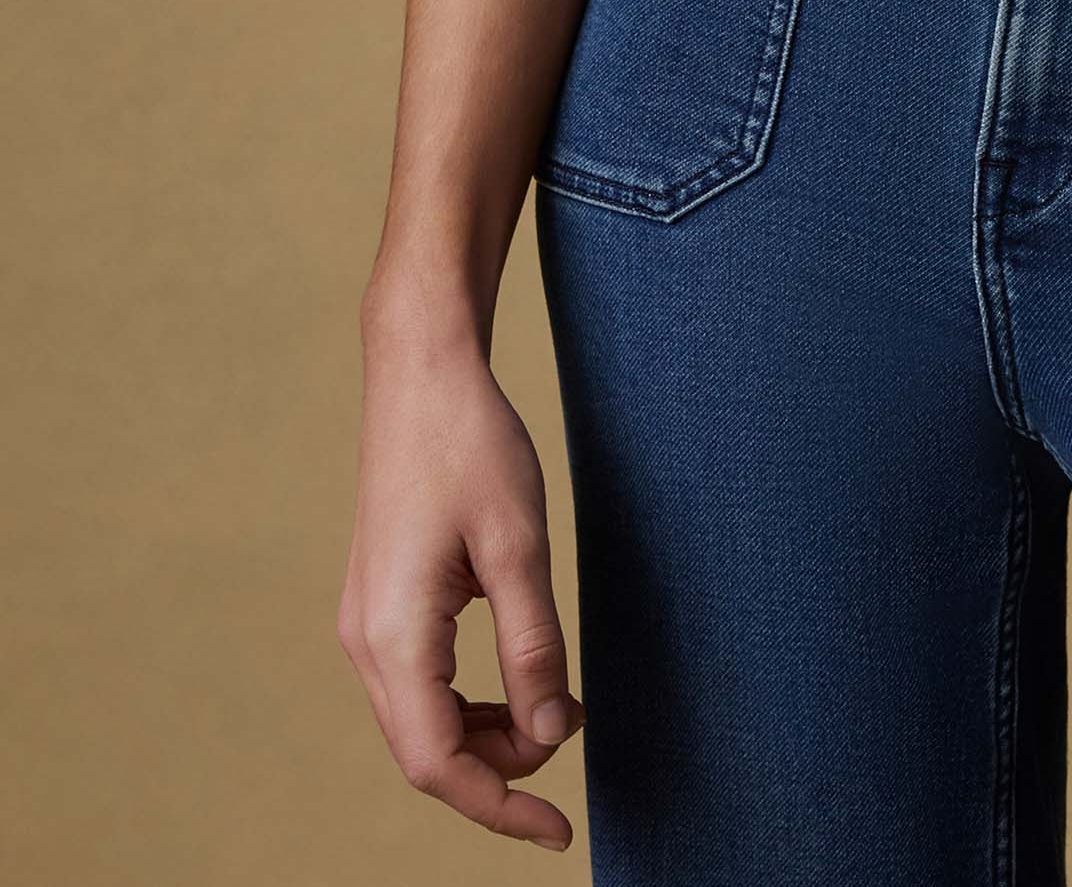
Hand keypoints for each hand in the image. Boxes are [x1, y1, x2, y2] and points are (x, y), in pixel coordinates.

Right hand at [338, 318, 582, 850]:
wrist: (421, 374)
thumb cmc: (471, 447)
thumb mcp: (518, 545)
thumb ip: (533, 646)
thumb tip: (549, 735)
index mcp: (395, 636)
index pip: (439, 764)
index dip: (500, 806)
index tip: (561, 830)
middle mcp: (366, 641)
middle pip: (427, 752)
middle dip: (500, 772)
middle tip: (573, 747)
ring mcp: (367, 622)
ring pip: (423, 720)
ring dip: (487, 736)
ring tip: (557, 712)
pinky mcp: (382, 602)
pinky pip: (420, 682)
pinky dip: (470, 701)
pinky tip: (520, 682)